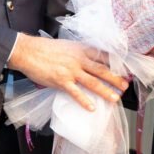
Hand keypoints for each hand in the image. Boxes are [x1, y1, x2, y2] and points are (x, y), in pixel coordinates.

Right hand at [8, 34, 128, 111]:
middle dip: (115, 79)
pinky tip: (92, 108)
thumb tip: (90, 61)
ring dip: (105, 91)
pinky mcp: (61, 81)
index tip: (125, 70)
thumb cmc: (46, 49)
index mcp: (81, 50)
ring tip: (115, 98)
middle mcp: (78, 59)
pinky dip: (84, 101)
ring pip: (92, 82)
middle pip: (101, 70)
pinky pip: (75, 92)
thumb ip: (79, 53)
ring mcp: (70, 70)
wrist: (28, 51)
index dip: (115, 63)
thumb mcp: (67, 46)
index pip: (103, 56)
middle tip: (125, 86)